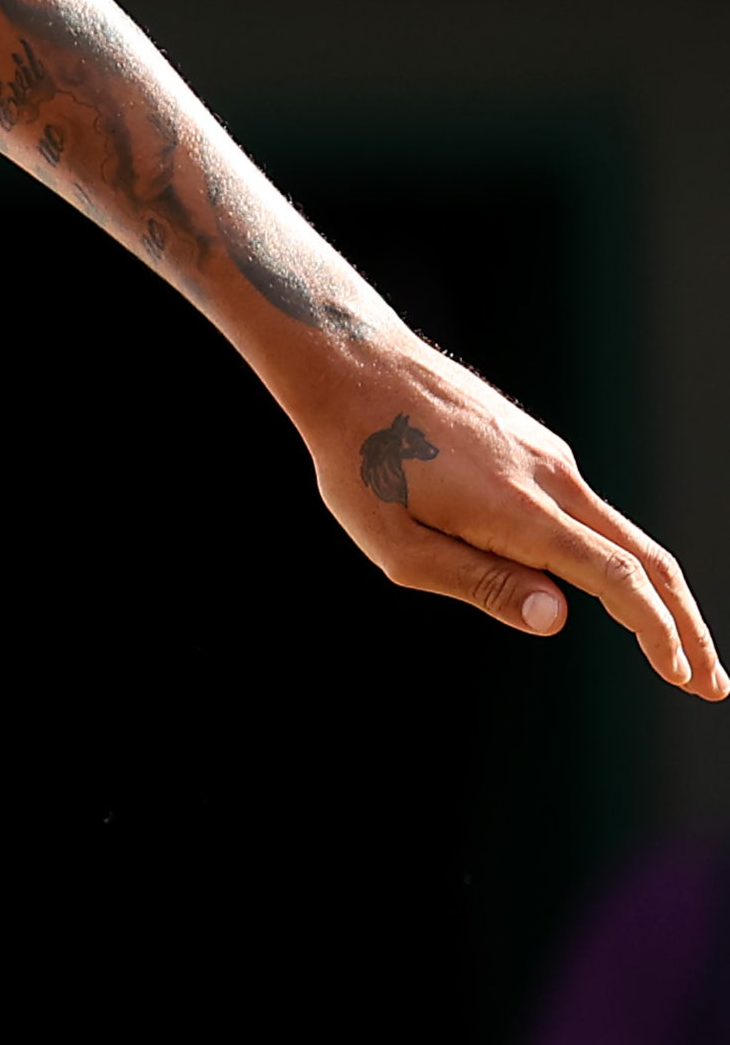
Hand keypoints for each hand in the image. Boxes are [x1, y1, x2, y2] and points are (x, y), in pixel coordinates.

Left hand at [285, 327, 723, 696]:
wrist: (351, 361)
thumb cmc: (360, 460)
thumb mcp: (396, 544)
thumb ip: (480, 583)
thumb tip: (560, 618)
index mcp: (521, 511)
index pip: (619, 580)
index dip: (660, 633)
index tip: (687, 678)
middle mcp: (551, 478)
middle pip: (646, 558)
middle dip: (686, 625)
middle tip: (709, 683)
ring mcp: (547, 454)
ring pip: (620, 530)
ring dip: (652, 590)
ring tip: (665, 641)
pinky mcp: (533, 441)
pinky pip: (581, 506)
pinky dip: (610, 552)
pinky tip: (590, 581)